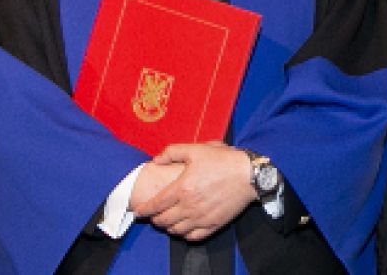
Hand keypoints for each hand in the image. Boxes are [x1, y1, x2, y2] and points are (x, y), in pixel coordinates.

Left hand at [136, 142, 256, 241]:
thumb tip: (155, 160)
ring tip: (166, 221)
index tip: (138, 212)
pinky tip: (183, 229)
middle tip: (153, 215)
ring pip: (176, 231)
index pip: (156, 204)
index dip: (144, 210)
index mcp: (182, 188)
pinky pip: (194, 237)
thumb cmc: (222, 160)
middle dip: (154, 219)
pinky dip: (184, 235)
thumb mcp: (195, 149)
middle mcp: (189, 206)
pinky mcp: (214, 224)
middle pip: (164, 220)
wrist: (248, 175)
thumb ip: (172, 152)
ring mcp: (202, 217)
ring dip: (168, 227)